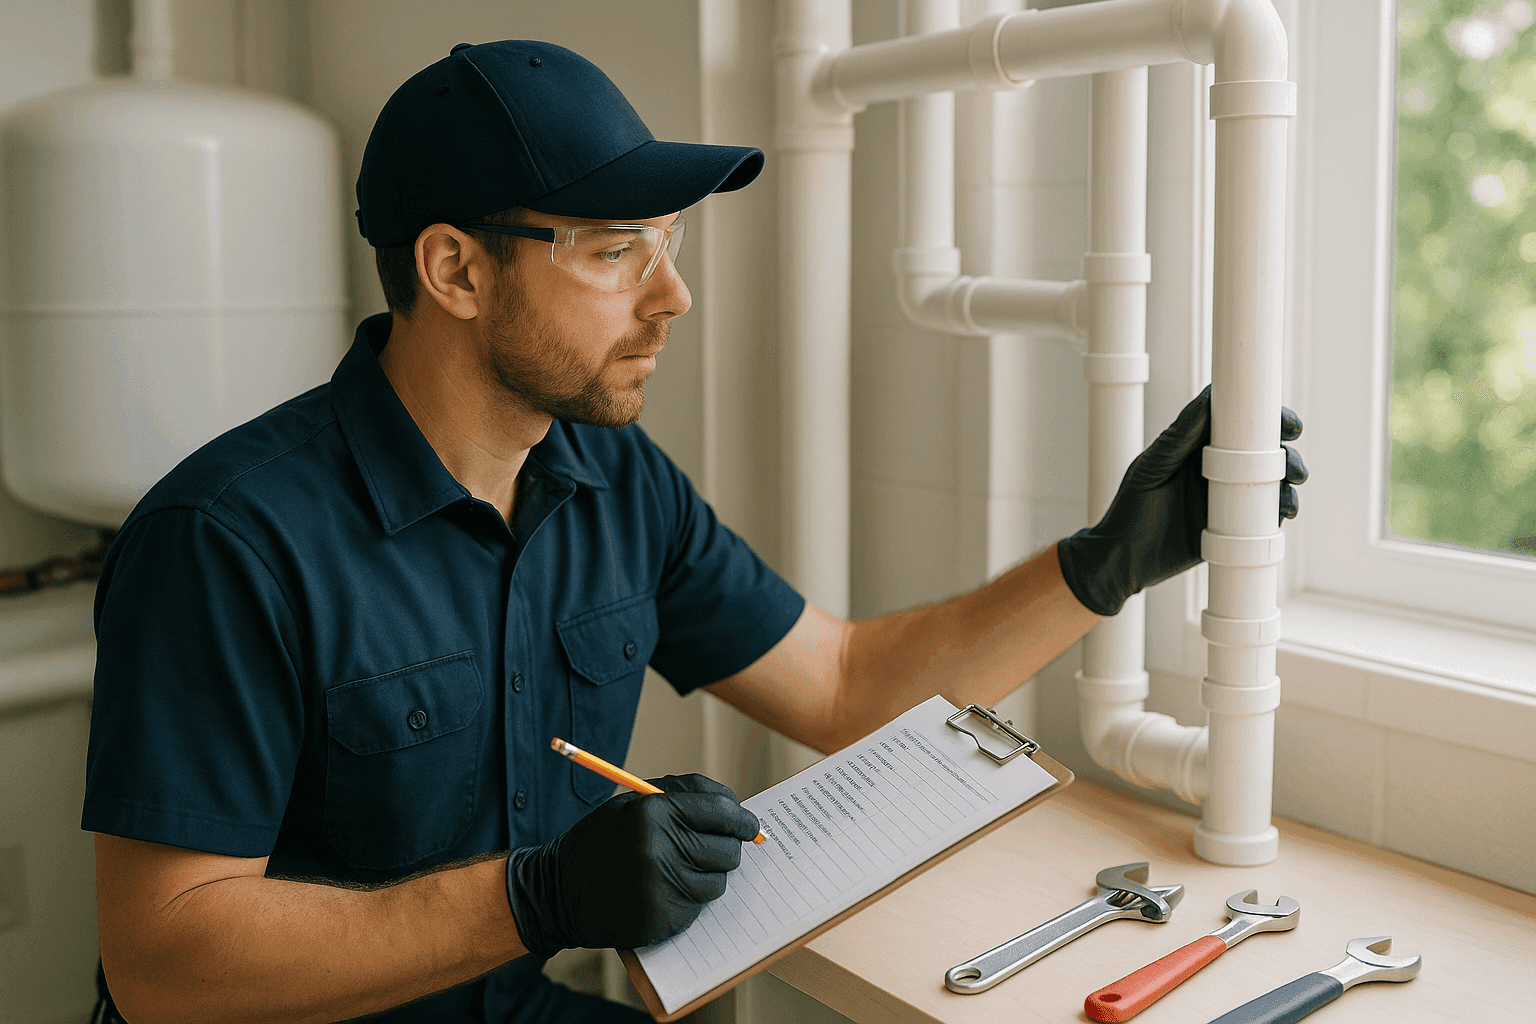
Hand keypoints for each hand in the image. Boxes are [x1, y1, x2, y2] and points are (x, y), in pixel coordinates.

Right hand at [505, 773, 760, 955]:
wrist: (558, 891)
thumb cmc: (603, 839)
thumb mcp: (633, 801)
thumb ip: (684, 796)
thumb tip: (734, 806)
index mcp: (654, 812)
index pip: (721, 812)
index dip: (742, 819)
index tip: (750, 824)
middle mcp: (659, 848)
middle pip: (727, 850)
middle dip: (728, 848)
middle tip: (720, 848)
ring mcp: (661, 887)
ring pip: (717, 882)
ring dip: (709, 875)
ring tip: (681, 869)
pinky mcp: (661, 918)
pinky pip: (699, 907)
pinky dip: (691, 899)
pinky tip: (666, 890)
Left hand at [1055, 386, 1306, 616]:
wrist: (1125, 559)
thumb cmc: (1129, 509)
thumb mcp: (1151, 468)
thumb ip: (1177, 438)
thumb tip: (1207, 401)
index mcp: (1198, 447)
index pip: (1238, 423)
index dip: (1266, 418)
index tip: (1285, 422)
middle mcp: (1218, 469)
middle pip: (1264, 451)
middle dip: (1285, 451)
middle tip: (1292, 460)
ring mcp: (1229, 497)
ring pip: (1272, 480)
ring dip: (1288, 478)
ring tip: (1290, 484)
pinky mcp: (1236, 527)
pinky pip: (1268, 514)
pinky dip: (1282, 508)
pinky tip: (1283, 510)